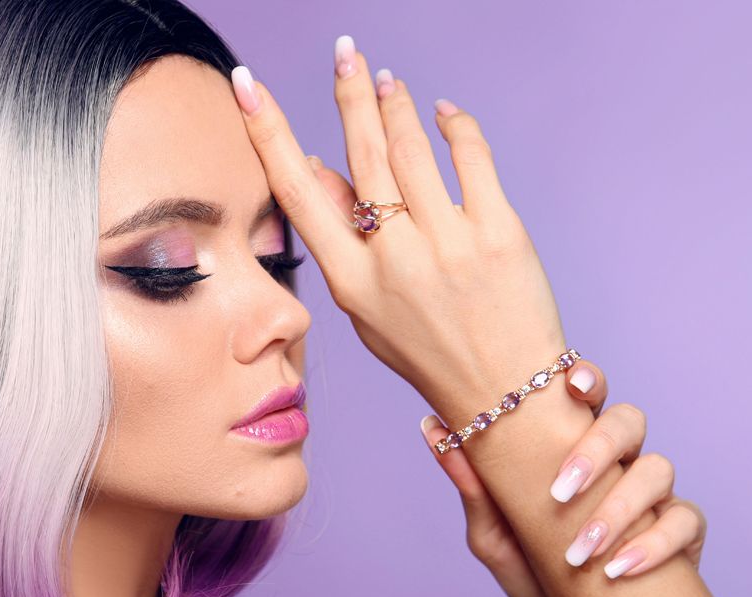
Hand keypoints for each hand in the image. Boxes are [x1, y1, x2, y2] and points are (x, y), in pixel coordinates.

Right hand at [231, 41, 565, 423]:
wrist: (504, 392)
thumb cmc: (428, 349)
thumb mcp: (366, 308)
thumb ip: (340, 240)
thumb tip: (319, 167)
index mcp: (351, 281)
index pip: (298, 193)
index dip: (268, 133)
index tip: (247, 87)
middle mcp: (394, 259)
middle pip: (361, 155)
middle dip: (347, 93)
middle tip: (344, 51)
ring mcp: (448, 244)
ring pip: (411, 148)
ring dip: (396, 103)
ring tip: (386, 79)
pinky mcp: (498, 233)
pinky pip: (471, 157)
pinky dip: (455, 125)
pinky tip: (444, 112)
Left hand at [418, 358, 706, 596]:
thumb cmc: (525, 567)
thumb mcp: (490, 531)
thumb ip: (471, 483)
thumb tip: (431, 426)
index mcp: (574, 444)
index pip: (587, 395)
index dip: (588, 378)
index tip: (572, 383)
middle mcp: (618, 459)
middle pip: (628, 421)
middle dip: (599, 447)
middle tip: (560, 490)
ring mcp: (654, 494)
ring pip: (658, 468)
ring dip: (618, 507)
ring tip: (580, 551)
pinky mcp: (682, 533)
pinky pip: (685, 522)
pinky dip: (655, 544)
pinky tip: (618, 569)